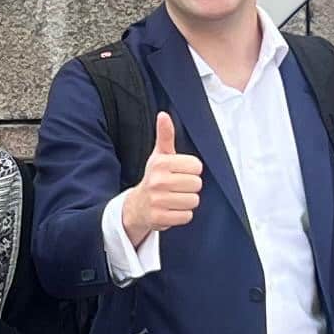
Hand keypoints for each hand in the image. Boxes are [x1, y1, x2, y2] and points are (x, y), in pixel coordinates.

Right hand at [121, 111, 205, 240]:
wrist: (136, 206)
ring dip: (187, 202)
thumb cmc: (154, 178)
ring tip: (174, 198)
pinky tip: (171, 210)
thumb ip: (165, 135)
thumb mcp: (159, 156)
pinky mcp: (160, 218)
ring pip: (193, 201)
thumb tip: (163, 114)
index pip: (196, 166)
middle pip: (197, 184)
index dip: (191, 170)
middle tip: (177, 187)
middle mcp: (157, 181)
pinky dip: (182, 215)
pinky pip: (187, 216)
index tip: (179, 172)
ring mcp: (158, 201)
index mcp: (160, 163)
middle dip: (190, 187)